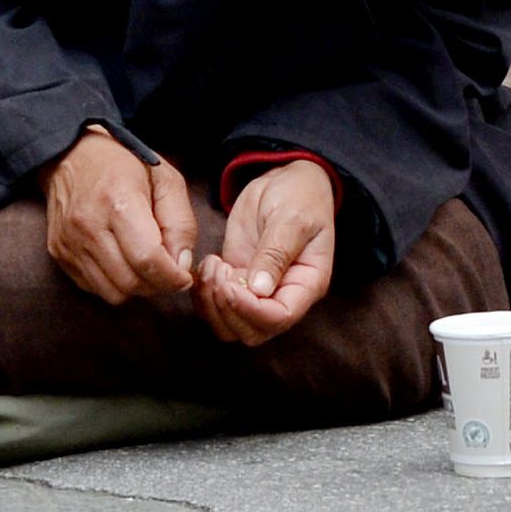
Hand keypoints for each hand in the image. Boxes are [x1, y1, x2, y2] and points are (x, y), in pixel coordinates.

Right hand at [42, 125, 197, 305]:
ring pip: (111, 292)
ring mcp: (69, 243)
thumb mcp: (166, 180)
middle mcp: (89, 226)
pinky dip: (114, 284)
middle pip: (130, 282)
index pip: (147, 259)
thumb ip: (180, 223)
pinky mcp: (59, 255)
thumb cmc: (125, 165)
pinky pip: (93, 288)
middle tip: (169, 273)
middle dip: (158, 286)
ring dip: (136, 289)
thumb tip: (182, 266)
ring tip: (147, 268)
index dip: (172, 277)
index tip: (184, 277)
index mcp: (118, 201)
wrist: (72, 156)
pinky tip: (124, 263)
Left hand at [199, 159, 336, 345]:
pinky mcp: (236, 281)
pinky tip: (206, 265)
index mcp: (307, 284)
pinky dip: (203, 295)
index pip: (280, 317)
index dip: (251, 310)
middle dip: (228, 309)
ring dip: (212, 304)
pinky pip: (215, 307)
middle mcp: (284, 295)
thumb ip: (276, 252)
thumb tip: (260, 290)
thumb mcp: (292, 218)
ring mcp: (258, 292)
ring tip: (213, 265)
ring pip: (230, 326)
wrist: (287, 180)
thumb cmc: (299, 195)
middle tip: (220, 271)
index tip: (230, 285)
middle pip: (252, 331)